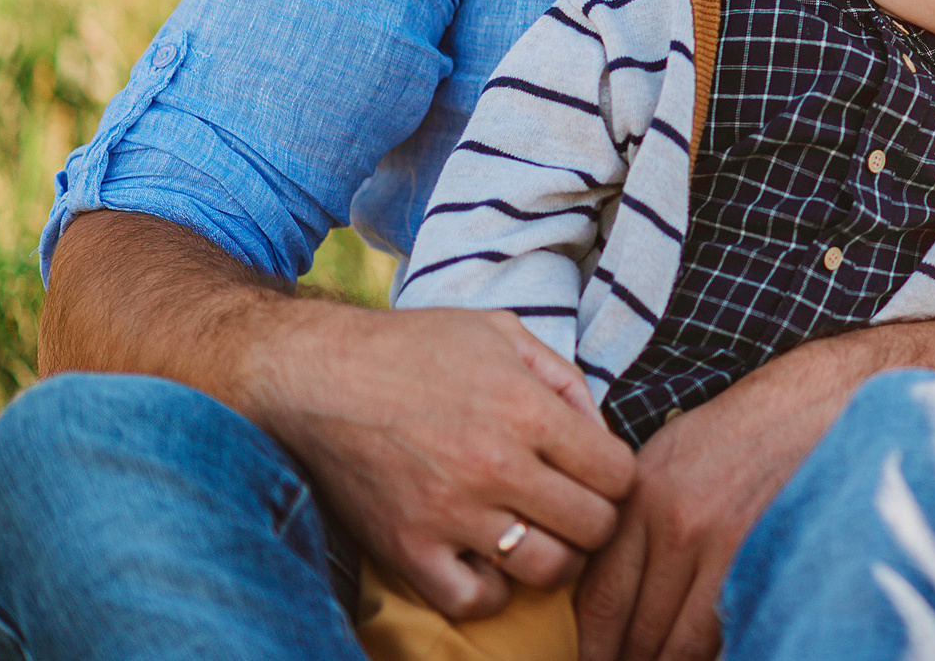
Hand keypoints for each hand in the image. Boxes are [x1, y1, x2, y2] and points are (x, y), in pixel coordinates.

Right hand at [248, 303, 633, 619]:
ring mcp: (450, 513)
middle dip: (596, 519)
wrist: (316, 374)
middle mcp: (495, 466)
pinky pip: (474, 602)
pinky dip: (492, 591)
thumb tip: (601, 432)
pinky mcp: (406, 549)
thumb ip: (564, 378)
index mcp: (527, 410)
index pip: (618, 474)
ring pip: (547, 570)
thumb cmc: (413, 348)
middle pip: (594, 526)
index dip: (618, 477)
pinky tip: (488, 560)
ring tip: (539, 536)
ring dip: (555, 558)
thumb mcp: (502, 333)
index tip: (598, 474)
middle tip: (574, 507)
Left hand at [577, 343, 855, 660]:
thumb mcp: (671, 456)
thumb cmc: (748, 432)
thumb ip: (634, 521)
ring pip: (676, 645)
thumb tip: (608, 593)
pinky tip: (709, 653)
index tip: (599, 660)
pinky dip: (711, 656)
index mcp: (643, 497)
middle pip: (634, 630)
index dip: (594, 646)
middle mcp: (676, 522)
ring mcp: (724, 542)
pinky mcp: (768, 555)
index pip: (598, 600)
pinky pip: (723, 635)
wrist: (822, 398)